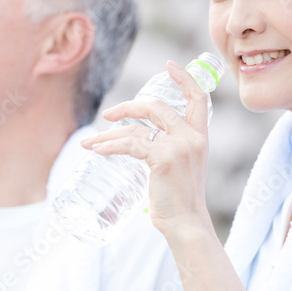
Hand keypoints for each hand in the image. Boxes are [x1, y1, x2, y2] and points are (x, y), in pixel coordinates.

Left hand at [80, 60, 215, 241]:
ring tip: (90, 143)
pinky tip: (97, 151)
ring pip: (136, 129)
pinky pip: (129, 145)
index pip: (198, 98)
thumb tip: (138, 142)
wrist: (187, 224)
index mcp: (201, 136)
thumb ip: (169, 149)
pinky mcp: (162, 158)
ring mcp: (178, 146)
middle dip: (127, 107)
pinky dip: (109, 147)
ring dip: (108, 135)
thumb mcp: (182, 167)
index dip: (184, 78)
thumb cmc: (180, 201)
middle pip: (155, 106)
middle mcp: (192, 137)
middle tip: (107, 115)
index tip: (168, 66)